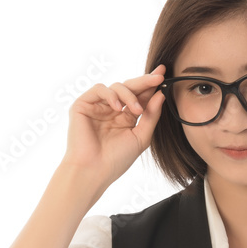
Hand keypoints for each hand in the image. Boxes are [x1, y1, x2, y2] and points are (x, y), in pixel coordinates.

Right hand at [62, 64, 168, 191]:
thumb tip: (161, 94)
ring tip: (136, 110)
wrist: (93, 171)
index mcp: (125, 117)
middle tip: (158, 77)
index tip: (164, 75)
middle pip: (129, 87)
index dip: (151, 85)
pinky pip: (99, 89)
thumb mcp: (141, 137)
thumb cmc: (116, 160)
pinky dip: (111, 94)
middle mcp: (111, 110)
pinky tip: (118, 107)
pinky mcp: (82, 105)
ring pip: (116, 86)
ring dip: (129, 94)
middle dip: (145, 82)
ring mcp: (97, 107)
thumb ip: (151, 115)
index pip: (140, 96)